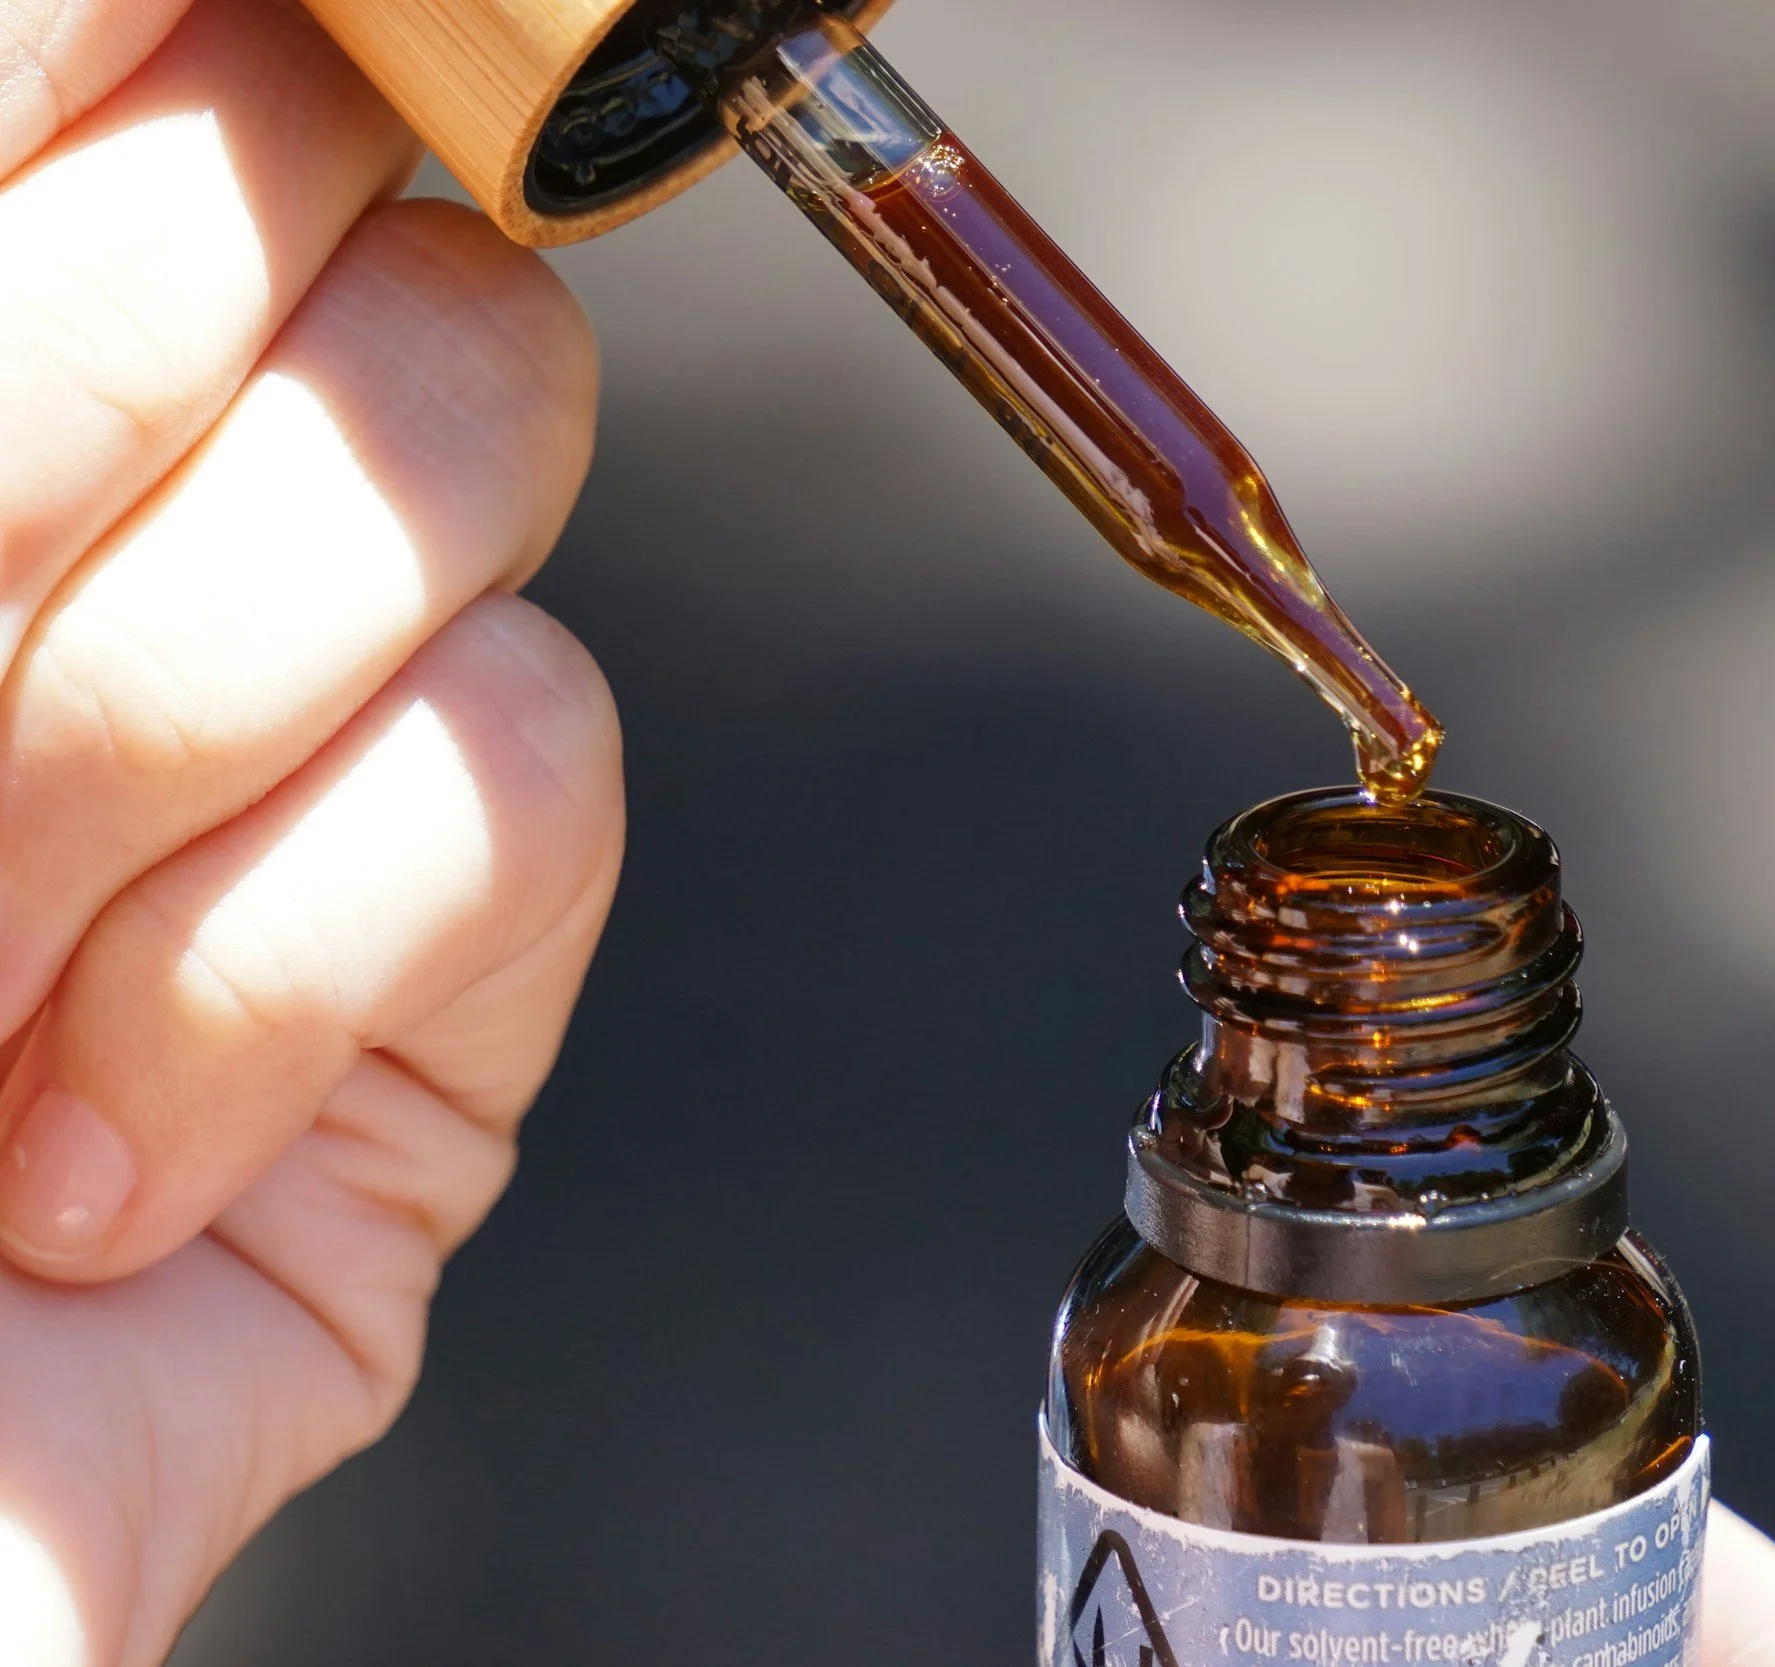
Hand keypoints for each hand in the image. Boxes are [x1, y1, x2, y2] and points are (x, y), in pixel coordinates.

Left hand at [0, 0, 616, 1658]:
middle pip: (347, 167)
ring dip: (171, 716)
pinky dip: (292, 965)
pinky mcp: (448, 946)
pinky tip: (85, 1150)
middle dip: (87, 396)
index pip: (149, 21)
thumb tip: (169, 40)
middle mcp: (114, 482)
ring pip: (481, 420)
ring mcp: (303, 715)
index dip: (152, 37)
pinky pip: (535, 769)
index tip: (124, 78)